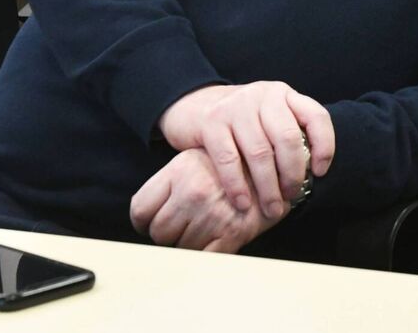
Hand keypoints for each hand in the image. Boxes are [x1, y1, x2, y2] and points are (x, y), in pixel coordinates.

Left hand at [130, 148, 280, 251]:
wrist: (277, 166)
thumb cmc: (232, 164)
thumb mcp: (194, 160)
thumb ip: (169, 182)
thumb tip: (145, 213)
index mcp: (179, 172)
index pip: (140, 209)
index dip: (143, 222)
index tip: (150, 224)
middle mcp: (192, 193)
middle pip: (158, 232)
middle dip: (166, 234)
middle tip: (180, 227)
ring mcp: (211, 215)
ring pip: (179, 248)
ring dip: (187, 244)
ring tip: (203, 228)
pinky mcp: (230, 235)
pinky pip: (202, 258)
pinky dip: (203, 255)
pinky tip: (211, 242)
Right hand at [158, 81, 333, 219]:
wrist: (193, 105)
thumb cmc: (240, 122)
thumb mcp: (267, 117)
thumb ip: (287, 134)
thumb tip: (311, 175)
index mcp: (283, 95)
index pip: (316, 116)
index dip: (324, 146)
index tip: (319, 172)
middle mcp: (262, 96)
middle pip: (287, 138)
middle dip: (292, 174)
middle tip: (291, 196)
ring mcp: (236, 107)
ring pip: (260, 152)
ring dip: (267, 187)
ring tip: (271, 208)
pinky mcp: (212, 122)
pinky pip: (229, 159)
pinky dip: (238, 186)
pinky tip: (242, 203)